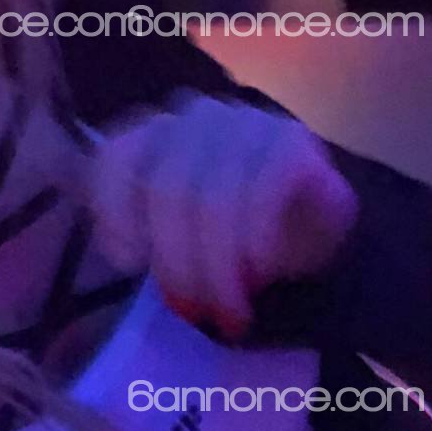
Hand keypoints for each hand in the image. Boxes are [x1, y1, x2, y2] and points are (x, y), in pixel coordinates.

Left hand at [85, 93, 358, 340]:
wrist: (318, 227)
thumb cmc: (236, 235)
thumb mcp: (179, 239)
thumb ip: (145, 234)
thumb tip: (123, 255)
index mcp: (157, 134)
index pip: (115, 157)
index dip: (113, 212)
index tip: (129, 264)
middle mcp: (197, 118)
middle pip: (166, 187)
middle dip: (176, 260)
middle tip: (191, 311)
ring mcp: (247, 124)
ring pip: (213, 196)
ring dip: (218, 265)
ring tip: (229, 311)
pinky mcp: (294, 143)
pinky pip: (262, 193)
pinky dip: (255, 242)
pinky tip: (259, 272)